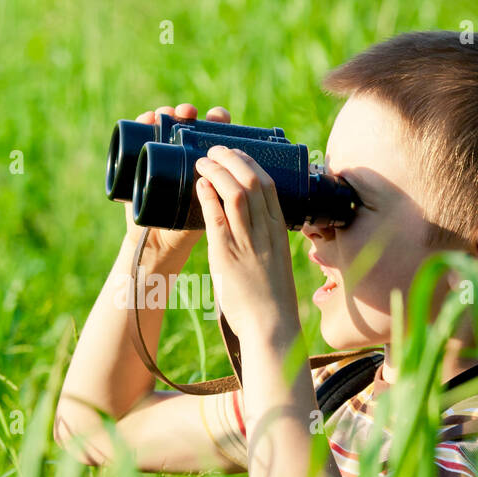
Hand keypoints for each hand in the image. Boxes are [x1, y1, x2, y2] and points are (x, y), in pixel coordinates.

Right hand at [124, 103, 229, 258]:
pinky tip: (145, 118)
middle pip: (186, 122)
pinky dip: (143, 124)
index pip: (213, 131)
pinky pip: (141, 136)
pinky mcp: (140, 159)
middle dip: (188, 113)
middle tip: (187, 112)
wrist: (160, 242)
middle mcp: (183, 151)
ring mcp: (161, 153)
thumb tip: (250, 184)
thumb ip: (226, 198)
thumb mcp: (212, 209)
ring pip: (164, 124)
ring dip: (166, 113)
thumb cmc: (190, 227)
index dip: (216, 119)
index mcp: (205, 160)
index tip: (217, 117)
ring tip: (165, 113)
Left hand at [194, 146, 301, 343]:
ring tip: (202, 160)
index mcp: (279, 232)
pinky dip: (207, 197)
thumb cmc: (272, 300)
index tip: (238, 154)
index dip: (252, 164)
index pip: (270, 186)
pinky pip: (217, 218)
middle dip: (232, 159)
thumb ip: (263, 244)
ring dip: (217, 171)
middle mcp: (265, 232)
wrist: (271, 327)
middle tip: (215, 149)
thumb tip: (249, 231)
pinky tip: (198, 185)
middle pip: (252, 181)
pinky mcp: (227, 256)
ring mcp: (247, 242)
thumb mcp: (274, 263)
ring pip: (235, 193)